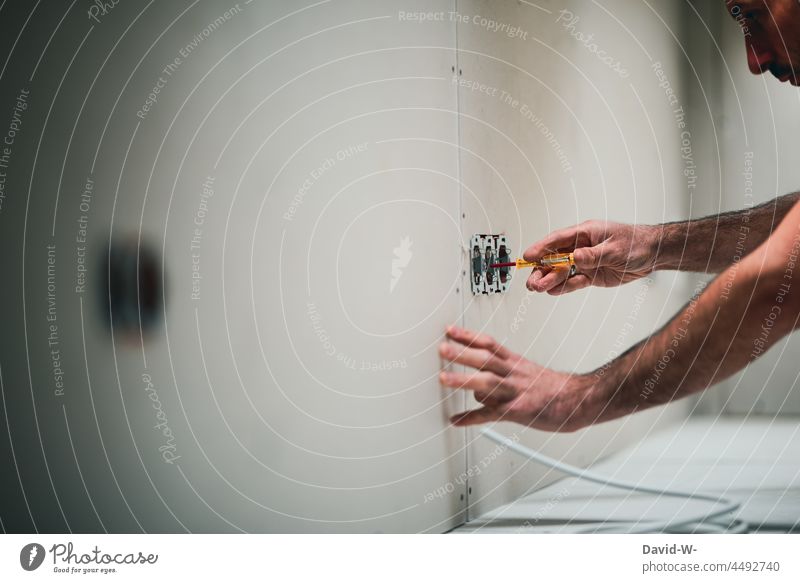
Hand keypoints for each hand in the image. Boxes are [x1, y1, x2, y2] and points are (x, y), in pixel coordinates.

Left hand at [439, 326, 594, 431]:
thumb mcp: (526, 373)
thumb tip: (476, 389)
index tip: (449, 330)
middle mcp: (513, 374)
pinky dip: (471, 418)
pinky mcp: (517, 412)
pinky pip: (491, 415)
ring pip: (487, 384)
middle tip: (442, 348)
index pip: (489, 343)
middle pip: (485, 360)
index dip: (468, 336)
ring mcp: (515, 392)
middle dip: (462, 354)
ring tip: (443, 379)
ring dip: (463, 380)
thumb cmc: (552, 387)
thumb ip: (501, 376)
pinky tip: (456, 420)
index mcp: (515, 362)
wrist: (578, 400)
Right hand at [523, 220, 658, 294]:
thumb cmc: (635, 243)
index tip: (528, 257)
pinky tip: (552, 291)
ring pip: (561, 271)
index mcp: (585, 233)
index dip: (541, 248)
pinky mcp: (590, 275)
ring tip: (537, 288)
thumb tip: (575, 257)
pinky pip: (573, 281)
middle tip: (532, 281)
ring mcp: (585, 262)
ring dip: (549, 279)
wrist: (652, 254)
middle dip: (541, 269)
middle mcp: (581, 247)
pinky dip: (563, 287)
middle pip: (555, 258)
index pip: (558, 240)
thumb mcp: (615, 248)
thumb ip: (594, 255)